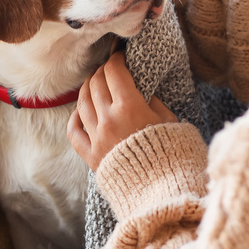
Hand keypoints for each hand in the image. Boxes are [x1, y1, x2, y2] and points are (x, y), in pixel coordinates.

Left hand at [67, 52, 177, 170]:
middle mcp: (109, 120)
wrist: (163, 192)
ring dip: (88, 88)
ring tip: (95, 82)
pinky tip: (81, 111)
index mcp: (130, 107)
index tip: (121, 55)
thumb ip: (152, 101)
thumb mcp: (170, 121)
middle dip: (103, 70)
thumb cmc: (173, 155)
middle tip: (110, 67)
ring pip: (82, 102)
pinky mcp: (91, 156)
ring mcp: (97, 138)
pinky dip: (75, 116)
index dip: (117, 59)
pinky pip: (74, 131)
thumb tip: (141, 89)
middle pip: (96, 83)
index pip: (115, 72)